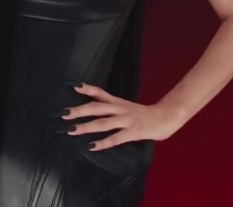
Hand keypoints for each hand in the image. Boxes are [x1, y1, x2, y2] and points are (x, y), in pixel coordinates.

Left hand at [62, 82, 181, 150]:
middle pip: (97, 108)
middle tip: (64, 114)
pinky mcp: (134, 132)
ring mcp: (127, 120)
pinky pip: (116, 138)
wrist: (168, 116)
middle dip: (80, 110)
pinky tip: (92, 146)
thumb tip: (100, 113)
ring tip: (72, 130)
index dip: (88, 89)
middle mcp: (121, 109)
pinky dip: (103, 143)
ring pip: (104, 123)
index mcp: (120, 103)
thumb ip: (116, 110)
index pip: (101, 94)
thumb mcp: (130, 109)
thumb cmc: (148, 115)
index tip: (74, 86)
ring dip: (86, 127)